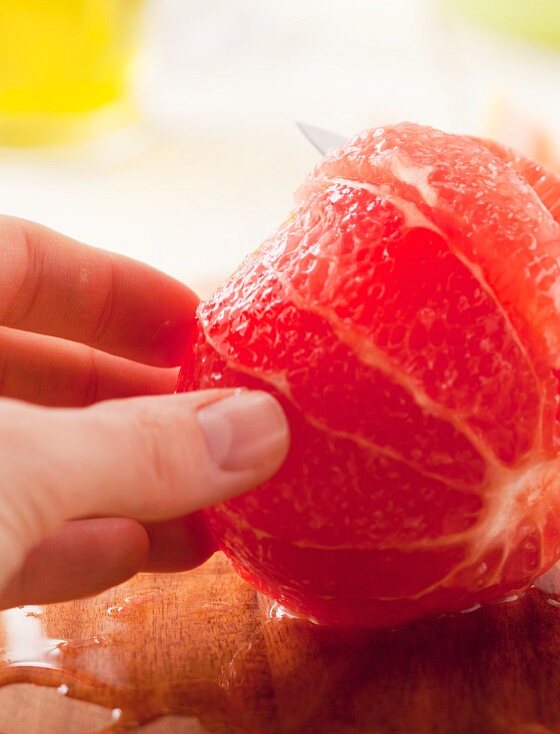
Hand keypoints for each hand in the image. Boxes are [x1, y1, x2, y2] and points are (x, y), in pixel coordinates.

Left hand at [0, 217, 287, 607]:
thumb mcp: (17, 467)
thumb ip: (140, 447)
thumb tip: (264, 429)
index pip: (25, 257)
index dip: (121, 287)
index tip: (206, 325)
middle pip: (32, 366)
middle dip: (138, 403)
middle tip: (228, 427)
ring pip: (20, 458)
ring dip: (117, 483)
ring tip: (213, 505)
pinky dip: (60, 540)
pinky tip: (132, 552)